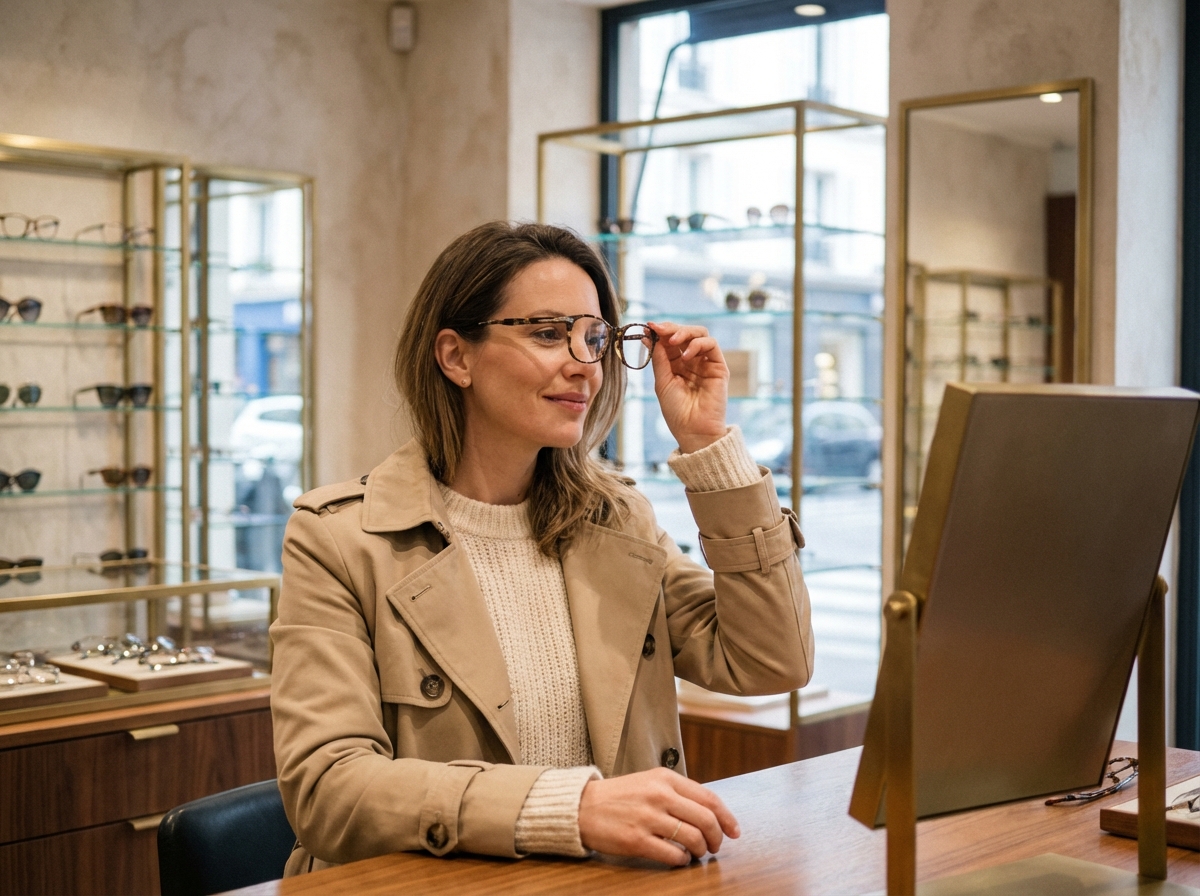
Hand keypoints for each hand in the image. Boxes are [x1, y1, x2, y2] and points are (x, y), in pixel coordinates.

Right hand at [578, 768, 739, 865]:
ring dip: (701, 850)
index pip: (709, 798)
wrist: (582, 806)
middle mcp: (659, 795)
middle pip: (706, 819)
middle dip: (717, 838)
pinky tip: (679, 859)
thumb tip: (710, 812)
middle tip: (715, 846)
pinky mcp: (636, 840)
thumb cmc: (619, 796)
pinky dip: (682, 860)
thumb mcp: (649, 781)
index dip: (727, 817)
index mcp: (665, 778)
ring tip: (696, 853)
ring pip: (693, 838)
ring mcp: (648, 818)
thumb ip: (677, 792)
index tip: (734, 831)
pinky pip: (673, 855)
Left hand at [648, 321, 727, 453]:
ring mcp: (705, 363)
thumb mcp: (662, 382)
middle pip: (684, 333)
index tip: (648, 327)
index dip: (660, 332)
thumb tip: (650, 336)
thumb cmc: (676, 411)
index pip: (669, 341)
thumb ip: (659, 358)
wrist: (693, 430)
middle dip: (671, 328)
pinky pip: (712, 345)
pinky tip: (687, 356)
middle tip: (659, 329)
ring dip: (684, 332)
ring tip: (672, 341)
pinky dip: (698, 344)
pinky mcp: (719, 367)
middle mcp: (691, 361)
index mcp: (676, 365)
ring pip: (700, 334)